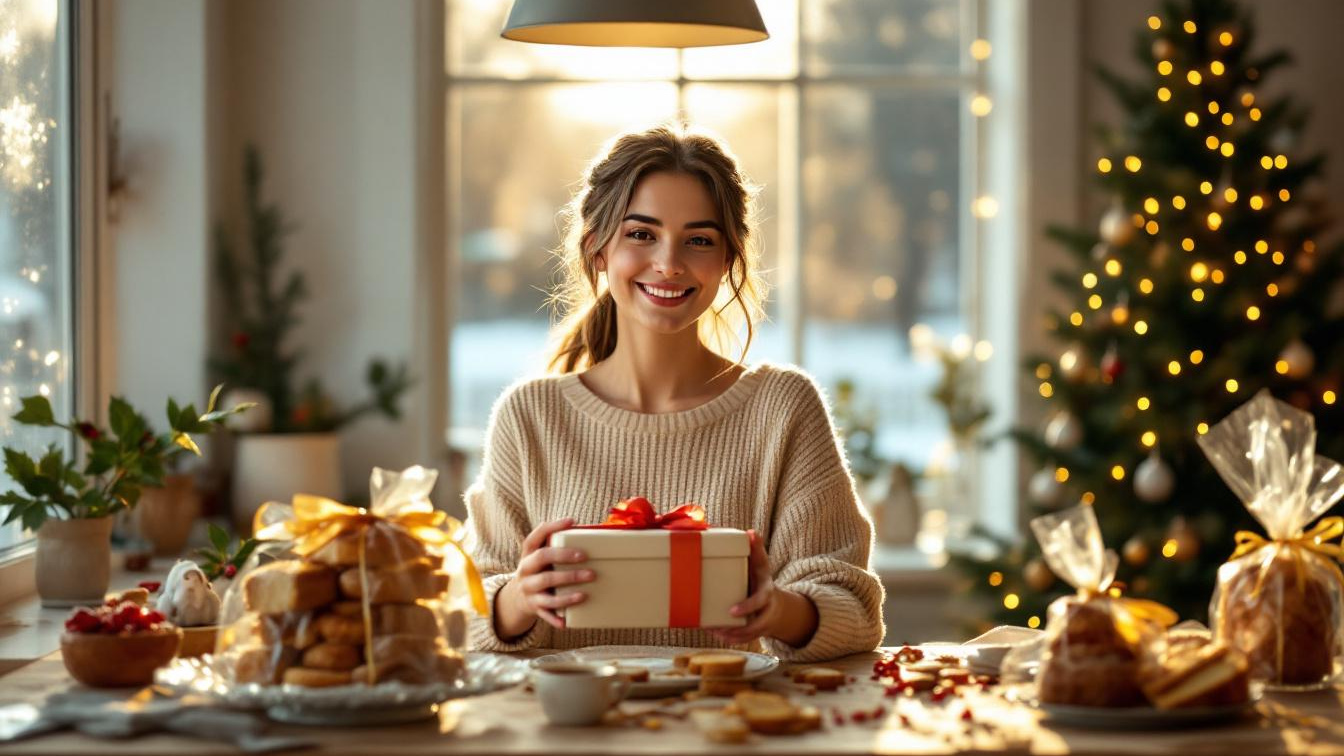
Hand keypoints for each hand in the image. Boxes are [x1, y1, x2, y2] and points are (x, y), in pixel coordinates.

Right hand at [495, 518, 593, 636]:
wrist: (517, 597)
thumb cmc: (539, 571)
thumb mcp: (540, 556)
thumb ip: (555, 544)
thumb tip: (590, 530)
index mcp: (528, 554)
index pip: (536, 536)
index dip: (553, 527)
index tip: (572, 521)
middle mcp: (525, 570)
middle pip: (542, 559)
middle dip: (564, 556)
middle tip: (585, 556)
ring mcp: (528, 590)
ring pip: (545, 590)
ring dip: (566, 592)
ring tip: (585, 593)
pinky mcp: (534, 607)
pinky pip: (545, 614)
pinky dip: (555, 619)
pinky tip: (566, 622)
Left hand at [708, 529, 779, 645]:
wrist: (775, 602)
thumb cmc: (761, 579)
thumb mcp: (762, 564)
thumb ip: (757, 549)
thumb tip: (751, 532)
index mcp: (766, 593)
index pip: (759, 602)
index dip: (747, 608)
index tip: (732, 611)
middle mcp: (765, 611)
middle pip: (754, 626)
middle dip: (737, 630)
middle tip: (718, 628)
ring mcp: (760, 624)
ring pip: (746, 636)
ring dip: (729, 636)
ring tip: (712, 630)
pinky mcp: (753, 632)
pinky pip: (742, 639)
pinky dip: (729, 639)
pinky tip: (715, 634)